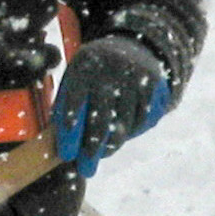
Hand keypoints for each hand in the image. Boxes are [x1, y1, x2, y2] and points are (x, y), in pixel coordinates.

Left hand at [51, 35, 172, 177]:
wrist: (132, 46)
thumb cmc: (94, 73)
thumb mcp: (76, 78)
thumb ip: (67, 107)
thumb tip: (61, 146)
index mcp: (83, 67)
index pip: (73, 103)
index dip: (69, 132)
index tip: (67, 155)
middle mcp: (108, 69)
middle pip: (100, 119)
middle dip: (92, 149)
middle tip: (86, 170)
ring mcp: (133, 75)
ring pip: (124, 124)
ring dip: (113, 144)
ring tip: (105, 153)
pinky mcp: (153, 83)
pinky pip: (143, 119)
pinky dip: (134, 131)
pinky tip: (125, 133)